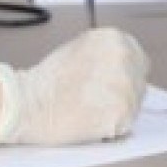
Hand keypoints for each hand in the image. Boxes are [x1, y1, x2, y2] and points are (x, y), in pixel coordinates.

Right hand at [0, 27, 149, 145]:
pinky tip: (91, 120)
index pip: (138, 60)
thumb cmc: (47, 81)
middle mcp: (124, 57)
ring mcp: (124, 85)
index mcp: (114, 39)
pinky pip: (125, 124)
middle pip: (139, 83)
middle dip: (122, 94)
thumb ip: (106, 54)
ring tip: (89, 109)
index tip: (113, 85)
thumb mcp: (80, 48)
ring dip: (117, 112)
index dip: (126, 76)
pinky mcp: (121, 112)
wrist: (28, 103)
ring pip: (134, 105)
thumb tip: (123, 67)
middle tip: (96, 100)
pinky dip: (111, 128)